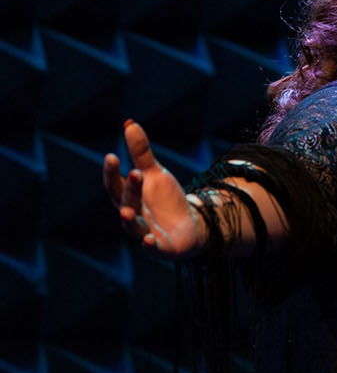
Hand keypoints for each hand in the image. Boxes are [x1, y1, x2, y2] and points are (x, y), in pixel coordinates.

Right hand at [102, 119, 205, 258]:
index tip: (112, 155)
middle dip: (128, 189)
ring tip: (125, 212)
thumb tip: (129, 123)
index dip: (111, 172)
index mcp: (128, 197)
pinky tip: (149, 240)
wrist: (189, 227)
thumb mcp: (155, 174)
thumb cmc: (165, 200)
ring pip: (132, 227)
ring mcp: (145, 232)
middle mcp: (132, 215)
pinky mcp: (161, 248)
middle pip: (124, 202)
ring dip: (128, 219)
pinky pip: (152, 249)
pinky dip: (149, 246)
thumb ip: (141, 153)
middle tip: (135, 173)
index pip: (114, 184)